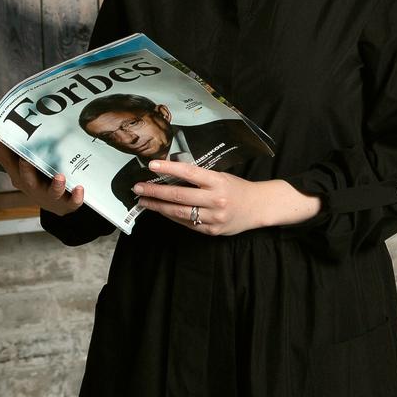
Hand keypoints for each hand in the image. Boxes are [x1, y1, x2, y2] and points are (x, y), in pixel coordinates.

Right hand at [0, 137, 83, 216]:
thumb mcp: (15, 167)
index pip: (8, 161)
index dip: (3, 149)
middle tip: (26, 159)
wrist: (56, 206)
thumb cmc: (34, 180)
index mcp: (19, 176)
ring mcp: (50, 196)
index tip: (0, 136)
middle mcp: (33, 187)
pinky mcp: (67, 203)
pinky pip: (72, 202)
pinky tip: (80, 188)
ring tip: (60, 176)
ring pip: (52, 192)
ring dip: (56, 185)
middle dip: (26, 170)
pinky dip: (76, 197)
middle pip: (26, 180)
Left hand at [133, 161, 320, 236]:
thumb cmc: (237, 187)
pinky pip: (187, 224)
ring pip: (179, 212)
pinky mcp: (211, 231)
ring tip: (144, 201)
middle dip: (155, 191)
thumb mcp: (221, 176)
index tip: (151, 165)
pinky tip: (162, 210)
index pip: (189, 172)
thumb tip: (171, 173)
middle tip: (138, 188)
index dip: (169, 168)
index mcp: (217, 181)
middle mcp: (215, 200)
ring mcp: (213, 217)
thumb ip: (200, 177)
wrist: (258, 207)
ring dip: (159, 206)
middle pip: (179, 195)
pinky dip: (172, 216)